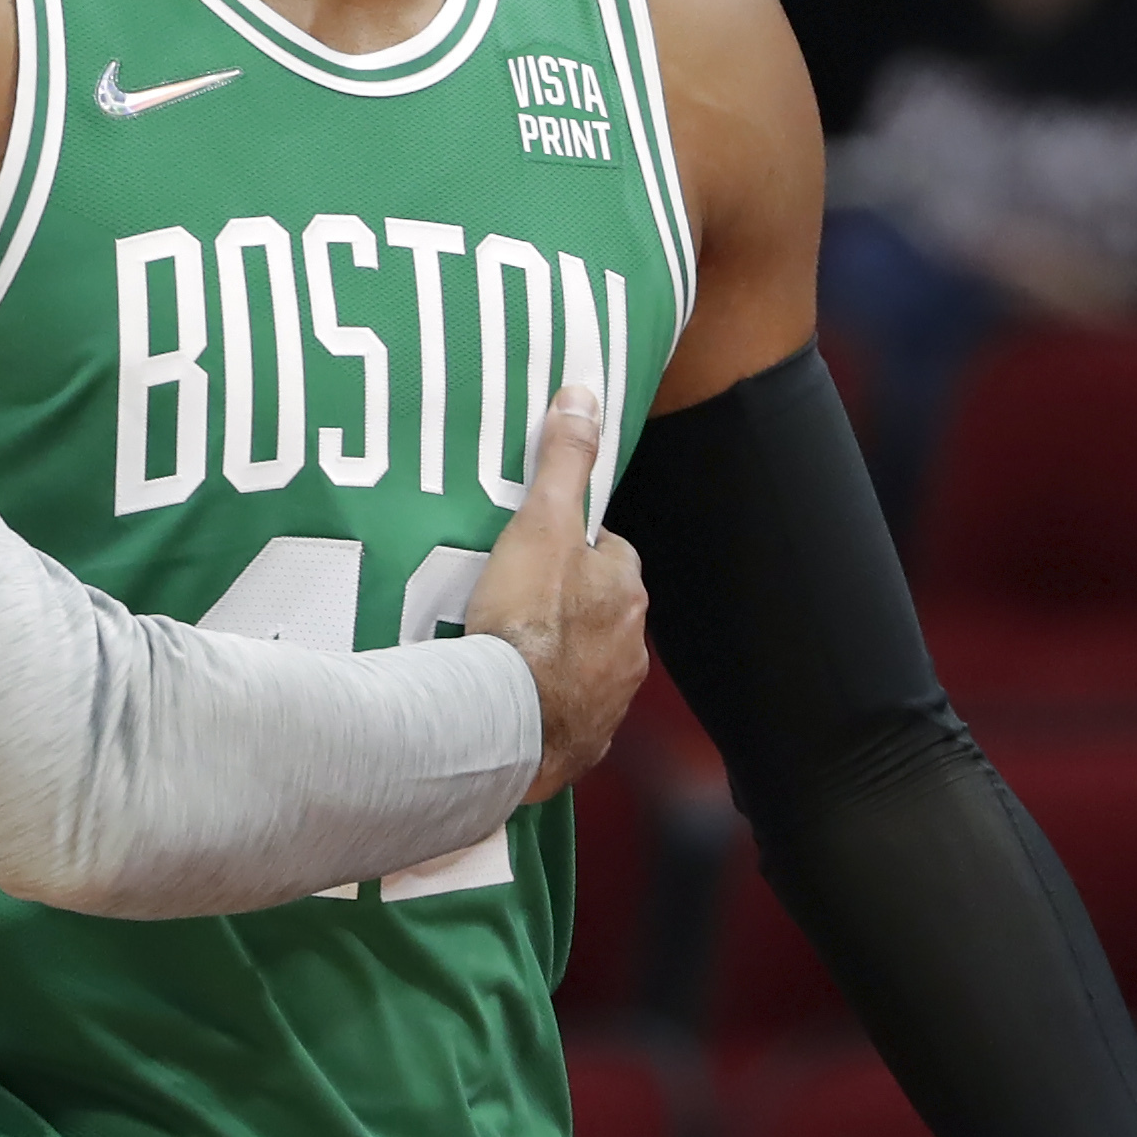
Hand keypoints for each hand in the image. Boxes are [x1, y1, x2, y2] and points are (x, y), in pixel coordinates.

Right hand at [464, 386, 649, 801]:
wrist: (505, 720)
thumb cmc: (526, 619)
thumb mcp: (538, 523)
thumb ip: (562, 463)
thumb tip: (583, 396)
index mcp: (626, 590)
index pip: (609, 552)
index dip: (572, 546)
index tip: (535, 549)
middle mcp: (632, 646)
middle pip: (600, 609)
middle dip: (567, 603)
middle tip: (510, 597)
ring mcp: (610, 697)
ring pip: (587, 662)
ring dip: (558, 655)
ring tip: (503, 649)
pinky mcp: (583, 740)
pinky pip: (567, 713)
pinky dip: (545, 704)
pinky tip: (508, 698)